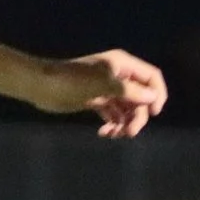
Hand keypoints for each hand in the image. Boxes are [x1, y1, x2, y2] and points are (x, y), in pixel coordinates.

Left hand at [35, 49, 167, 139]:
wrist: (42, 86)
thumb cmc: (72, 81)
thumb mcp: (102, 85)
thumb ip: (129, 91)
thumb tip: (152, 98)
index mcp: (122, 65)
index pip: (152, 77)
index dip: (157, 94)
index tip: (153, 113)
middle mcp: (118, 76)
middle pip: (141, 98)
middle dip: (138, 116)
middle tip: (129, 133)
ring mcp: (107, 89)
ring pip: (127, 109)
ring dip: (125, 123)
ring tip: (114, 134)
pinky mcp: (96, 100)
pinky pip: (113, 114)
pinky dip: (112, 124)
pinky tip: (104, 133)